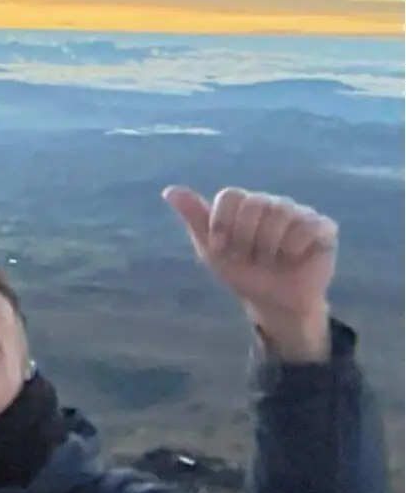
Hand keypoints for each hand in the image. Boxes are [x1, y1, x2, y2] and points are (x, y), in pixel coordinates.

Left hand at [164, 185, 336, 359]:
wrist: (272, 302)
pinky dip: (295, 248)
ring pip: (281, 213)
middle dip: (245, 238)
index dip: (223, 224)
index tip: (224, 249)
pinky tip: (294, 259)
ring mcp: (298, 212)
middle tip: (249, 257)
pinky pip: (308, 227)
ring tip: (271, 260)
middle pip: (255, 203)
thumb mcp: (211, 250)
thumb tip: (169, 191)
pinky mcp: (322, 227)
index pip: (231, 196)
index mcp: (243, 204)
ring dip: (269, 246)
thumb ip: (194, 218)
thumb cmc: (242, 273)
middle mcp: (271, 203)